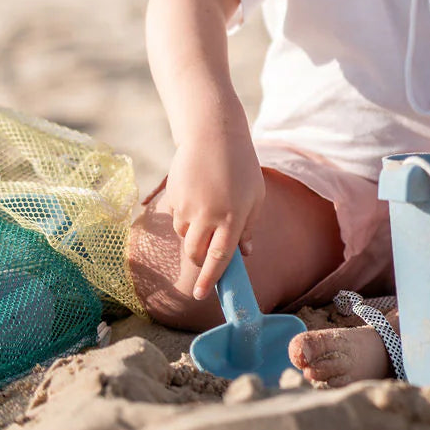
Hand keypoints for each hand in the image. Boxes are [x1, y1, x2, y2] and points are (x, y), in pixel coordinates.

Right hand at [165, 128, 265, 299]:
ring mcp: (188, 206)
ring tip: (209, 206)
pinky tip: (197, 193)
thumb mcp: (256, 196)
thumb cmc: (241, 166)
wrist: (212, 134)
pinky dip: (186, 215)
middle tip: (206, 254)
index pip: (220, 258)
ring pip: (185, 235)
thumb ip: (249, 227)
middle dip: (199, 260)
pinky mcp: (174, 196)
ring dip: (194, 233)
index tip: (201, 295)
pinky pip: (177, 217)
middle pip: (196, 252)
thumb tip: (245, 254)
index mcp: (233, 216)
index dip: (210, 279)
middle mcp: (209, 214)